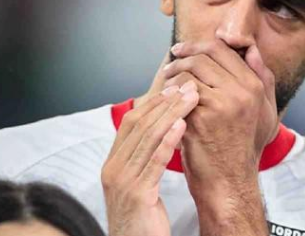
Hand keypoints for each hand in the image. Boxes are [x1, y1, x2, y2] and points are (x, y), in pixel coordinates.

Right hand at [101, 83, 199, 235]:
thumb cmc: (144, 220)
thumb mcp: (140, 184)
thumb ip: (145, 159)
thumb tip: (163, 130)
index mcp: (113, 164)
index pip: (131, 122)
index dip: (153, 102)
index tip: (174, 87)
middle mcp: (113, 169)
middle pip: (139, 125)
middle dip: (165, 102)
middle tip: (187, 85)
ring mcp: (122, 182)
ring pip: (147, 138)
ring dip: (171, 114)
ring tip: (191, 98)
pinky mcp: (136, 196)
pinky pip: (153, 163)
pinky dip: (168, 141)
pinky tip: (183, 126)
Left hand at [163, 40, 277, 232]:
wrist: (229, 180)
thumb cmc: (243, 146)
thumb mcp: (265, 111)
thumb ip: (263, 78)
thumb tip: (253, 49)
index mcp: (255, 85)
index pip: (223, 48)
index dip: (198, 46)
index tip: (182, 51)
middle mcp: (242, 90)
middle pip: (204, 55)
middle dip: (182, 57)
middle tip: (170, 65)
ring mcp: (223, 102)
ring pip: (189, 71)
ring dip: (173, 75)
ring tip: (166, 85)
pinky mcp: (202, 116)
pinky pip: (179, 92)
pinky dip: (169, 93)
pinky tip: (164, 101)